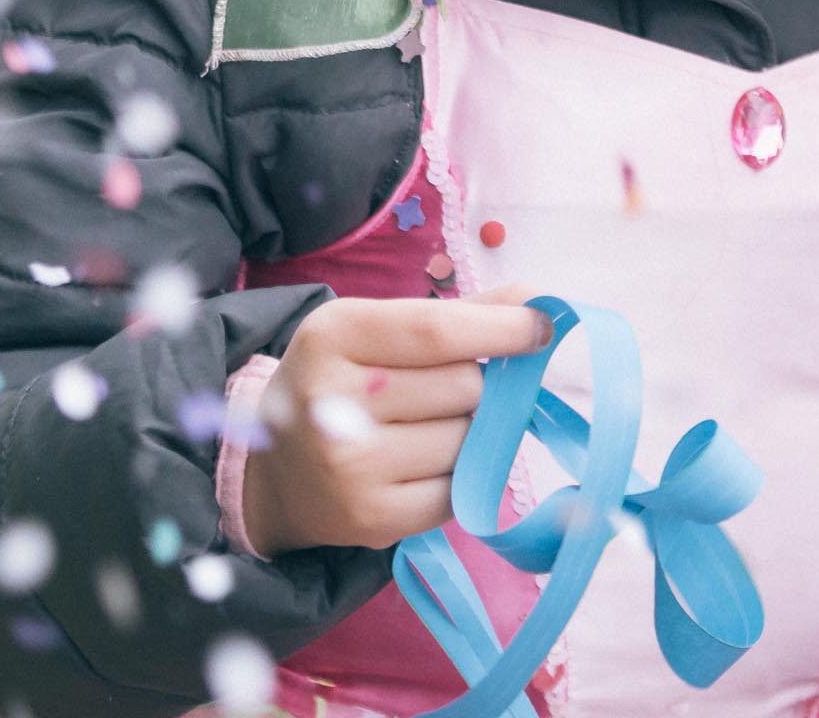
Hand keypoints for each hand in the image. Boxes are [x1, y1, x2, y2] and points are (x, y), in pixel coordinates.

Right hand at [239, 285, 548, 555]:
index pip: (436, 330)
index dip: (501, 328)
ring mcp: (351, 466)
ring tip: (423, 430)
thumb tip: (536, 299)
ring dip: (468, 433)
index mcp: (332, 336)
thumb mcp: (373, 333)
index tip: (544, 326)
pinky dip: (457, 477)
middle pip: (463, 386)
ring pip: (467, 441)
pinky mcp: (373, 518)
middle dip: (476, 386)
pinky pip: (458, 491)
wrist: (274, 472)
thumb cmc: (339, 385)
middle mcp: (332, 401)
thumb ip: (454, 316)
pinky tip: (421, 466)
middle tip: (444, 392)